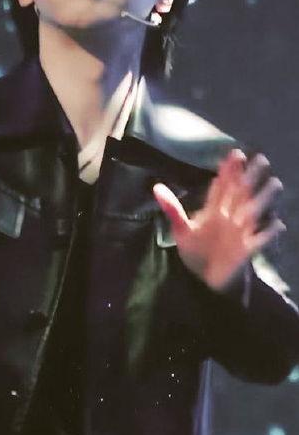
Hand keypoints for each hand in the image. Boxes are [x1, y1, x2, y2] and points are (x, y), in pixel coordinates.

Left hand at [152, 149, 284, 290]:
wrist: (204, 280)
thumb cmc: (195, 252)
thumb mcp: (181, 230)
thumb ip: (172, 208)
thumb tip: (156, 187)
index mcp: (214, 211)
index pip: (223, 186)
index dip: (228, 171)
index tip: (235, 154)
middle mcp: (229, 217)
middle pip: (241, 194)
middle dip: (250, 177)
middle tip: (261, 159)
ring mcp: (239, 232)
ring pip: (253, 212)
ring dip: (263, 199)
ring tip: (275, 183)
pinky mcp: (246, 250)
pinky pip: (260, 240)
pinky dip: (268, 233)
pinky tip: (278, 224)